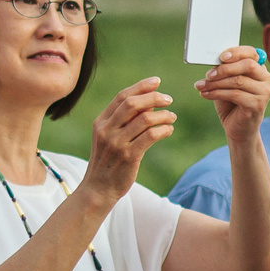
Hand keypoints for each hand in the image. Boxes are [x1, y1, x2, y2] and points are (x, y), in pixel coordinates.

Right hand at [81, 79, 176, 199]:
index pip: (122, 97)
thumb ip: (124, 120)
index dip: (140, 86)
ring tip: (172, 117)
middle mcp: (107, 130)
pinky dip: (163, 130)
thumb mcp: (109, 137)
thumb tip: (149, 102)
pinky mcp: (129, 156)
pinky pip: (150, 136)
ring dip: (163, 115)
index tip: (156, 81)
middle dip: (153, 97)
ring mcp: (117, 143)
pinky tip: (168, 130)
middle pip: (132, 104)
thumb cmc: (107, 162)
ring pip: (145, 119)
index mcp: (101, 122)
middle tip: (168, 99)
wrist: (98, 189)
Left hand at [194, 47, 269, 144]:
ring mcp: (264, 92)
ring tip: (201, 86)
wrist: (238, 129)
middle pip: (248, 65)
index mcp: (260, 69)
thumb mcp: (226, 83)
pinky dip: (217, 93)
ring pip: (238, 81)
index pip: (251, 53)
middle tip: (208, 74)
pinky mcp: (258, 105)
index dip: (236, 52)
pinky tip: (205, 94)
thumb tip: (213, 61)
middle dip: (225, 68)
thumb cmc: (231, 103)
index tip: (220, 57)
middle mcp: (266, 79)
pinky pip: (235, 94)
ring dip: (216, 83)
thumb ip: (225, 71)